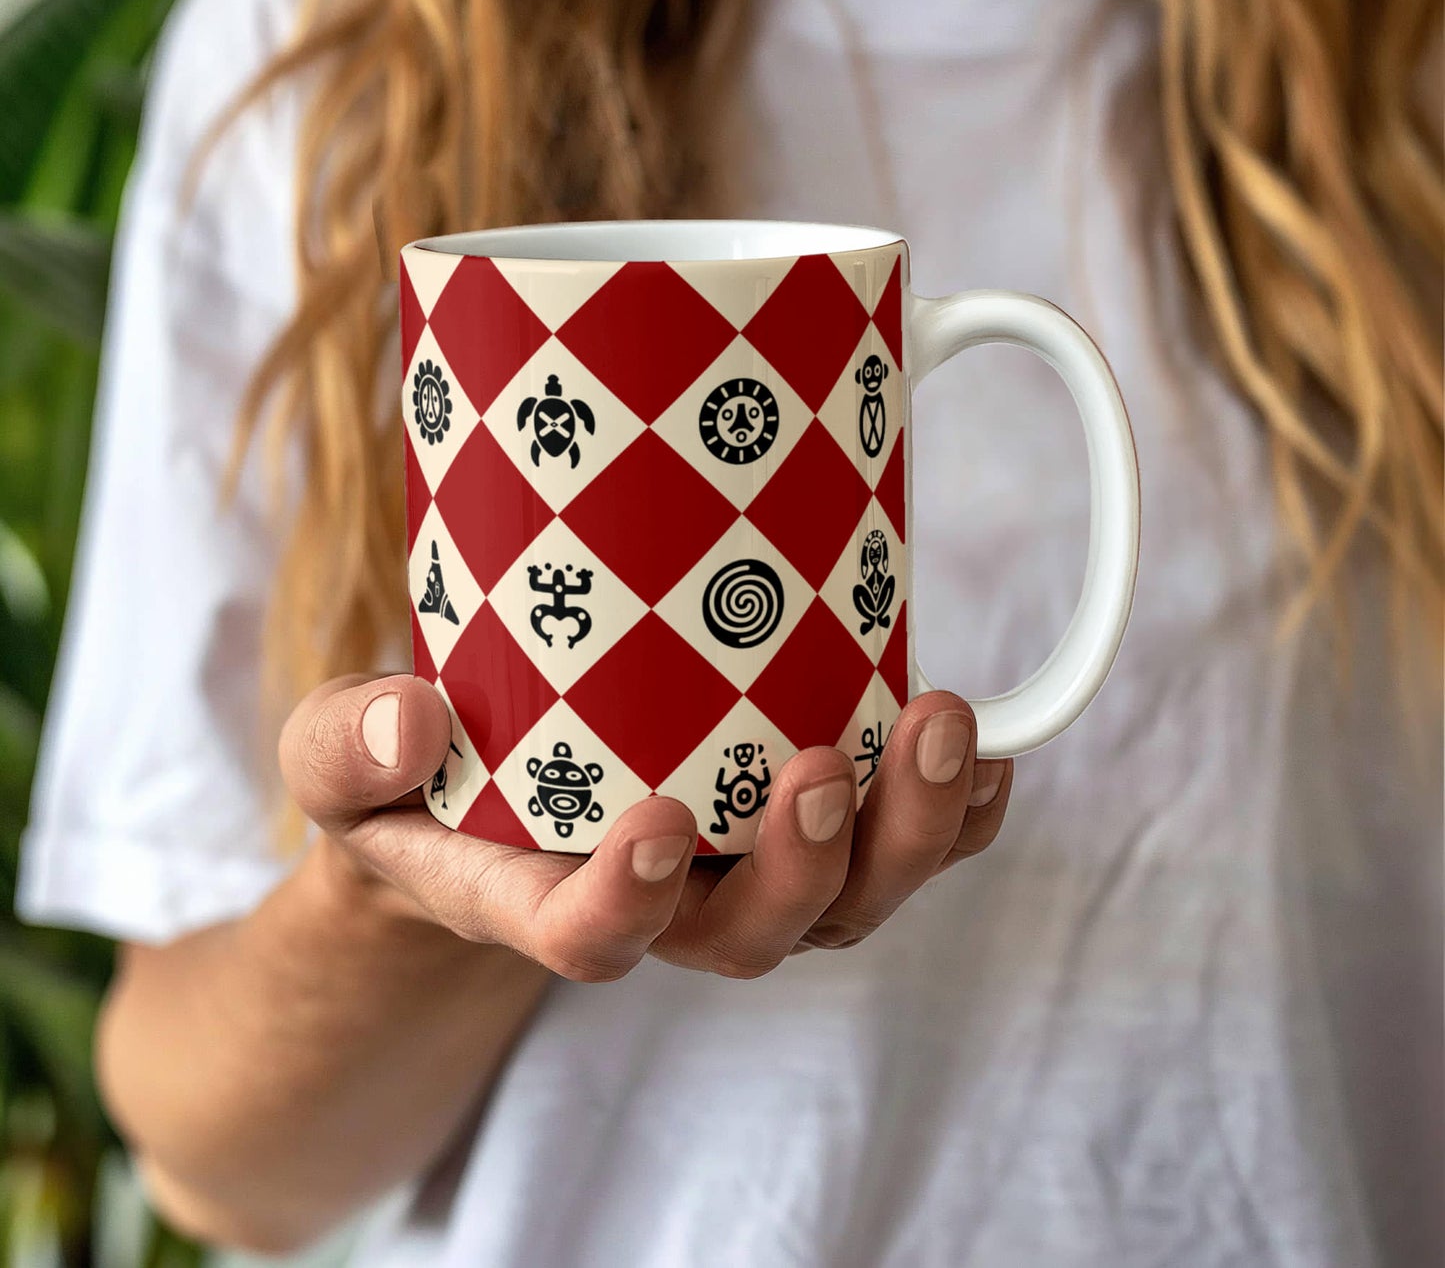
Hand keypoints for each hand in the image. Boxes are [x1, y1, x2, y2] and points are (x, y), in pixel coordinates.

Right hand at [280, 676, 1012, 981]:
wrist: (480, 796)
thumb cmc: (411, 784)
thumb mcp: (341, 758)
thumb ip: (345, 745)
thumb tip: (410, 714)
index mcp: (536, 898)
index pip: (586, 942)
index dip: (628, 906)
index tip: (660, 822)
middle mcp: (656, 907)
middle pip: (753, 937)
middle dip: (806, 867)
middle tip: (828, 765)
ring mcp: (736, 874)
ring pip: (843, 902)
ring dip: (906, 833)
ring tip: (943, 730)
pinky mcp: (793, 827)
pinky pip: (893, 853)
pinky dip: (954, 820)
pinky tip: (990, 759)